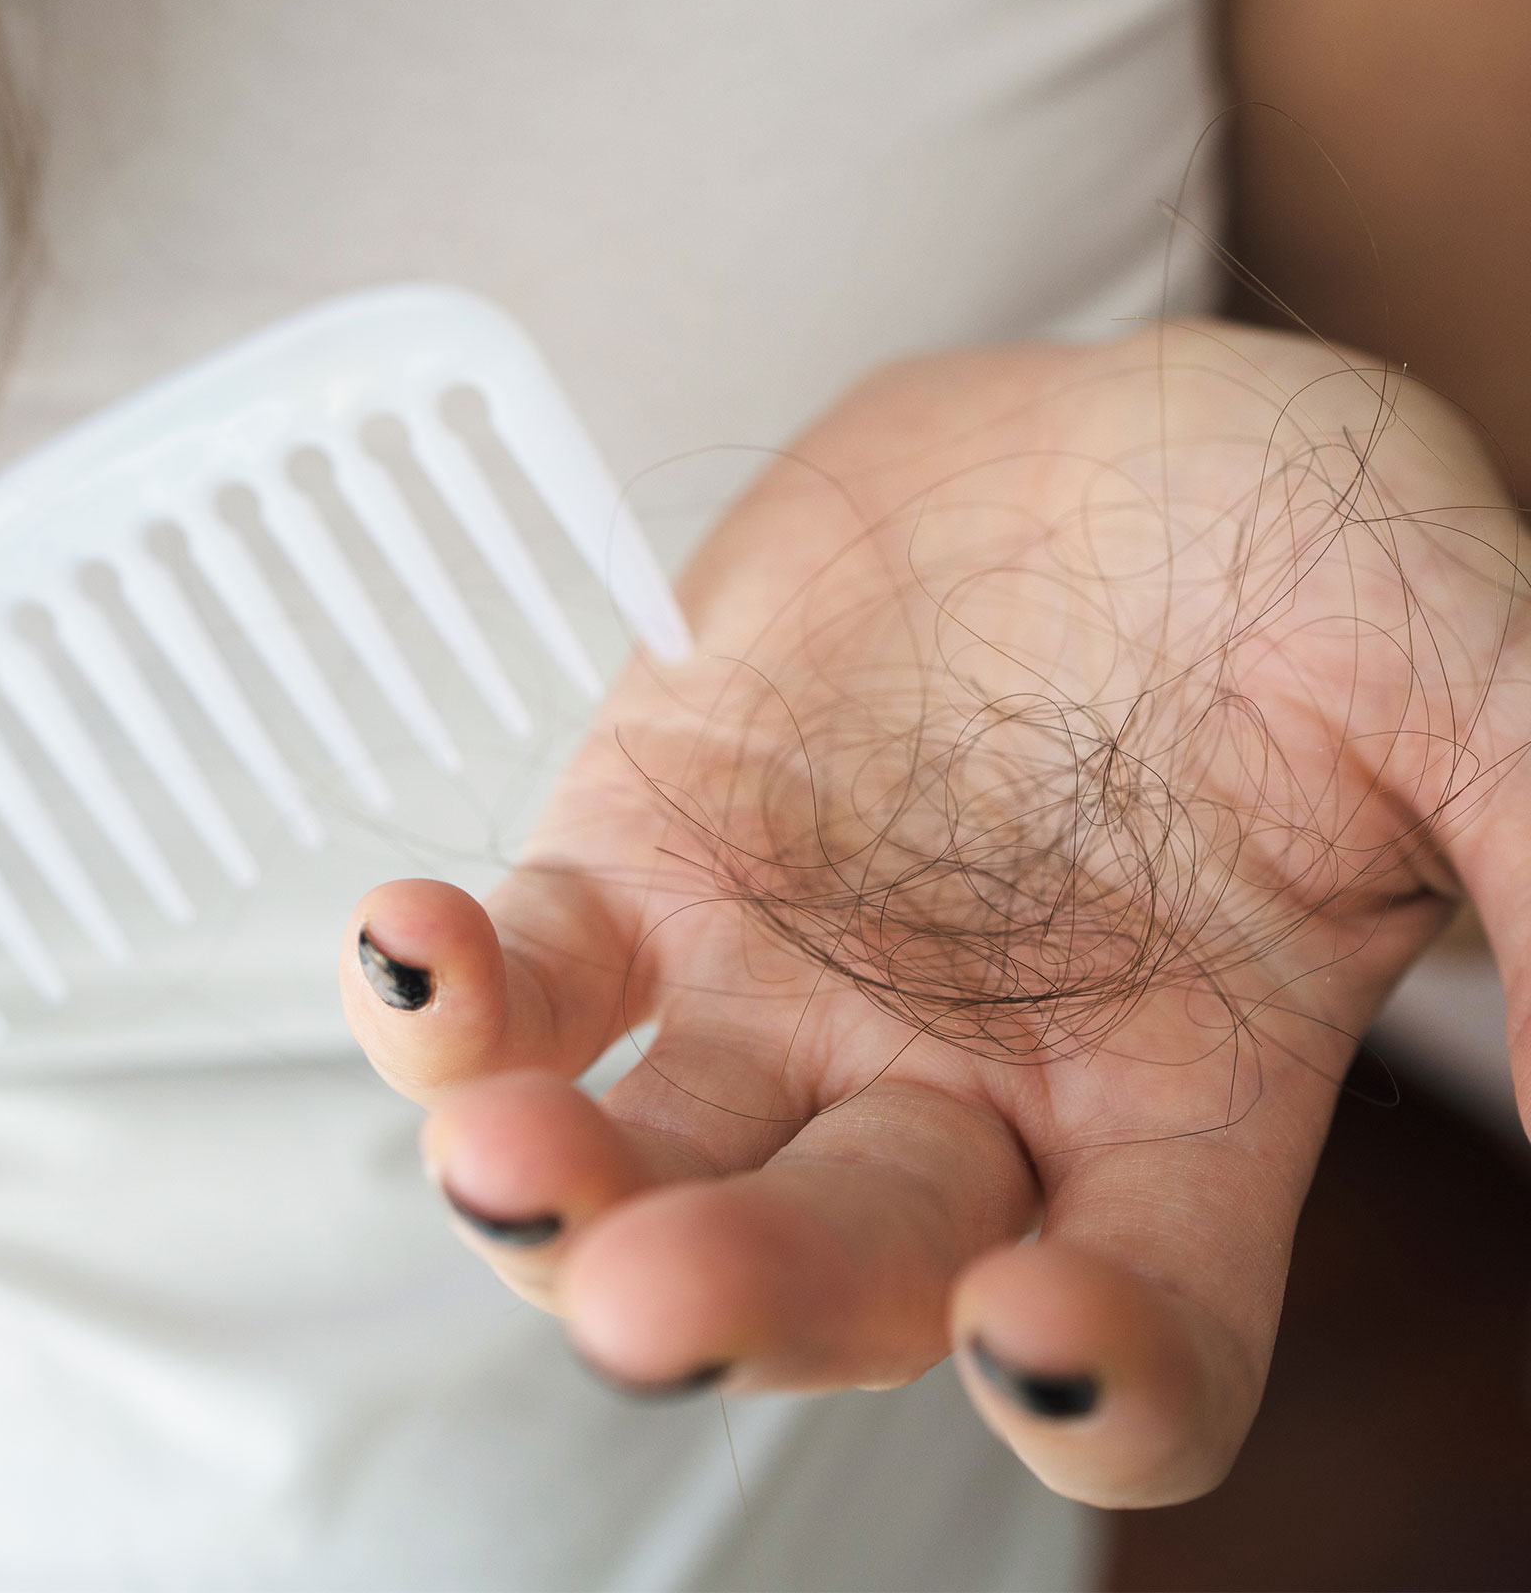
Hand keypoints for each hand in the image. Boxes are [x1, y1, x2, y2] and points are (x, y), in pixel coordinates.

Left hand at [340, 322, 1530, 1507]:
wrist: (1112, 447)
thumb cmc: (1314, 561)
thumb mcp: (1464, 672)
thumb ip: (1529, 846)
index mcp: (1180, 1111)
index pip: (1145, 1335)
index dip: (1100, 1383)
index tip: (1042, 1342)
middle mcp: (960, 1097)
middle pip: (843, 1270)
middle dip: (751, 1296)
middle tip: (660, 1298)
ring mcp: (779, 995)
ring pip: (646, 1157)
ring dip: (552, 1185)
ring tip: (495, 1151)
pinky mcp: (650, 870)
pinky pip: (536, 976)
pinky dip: (460, 989)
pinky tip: (412, 946)